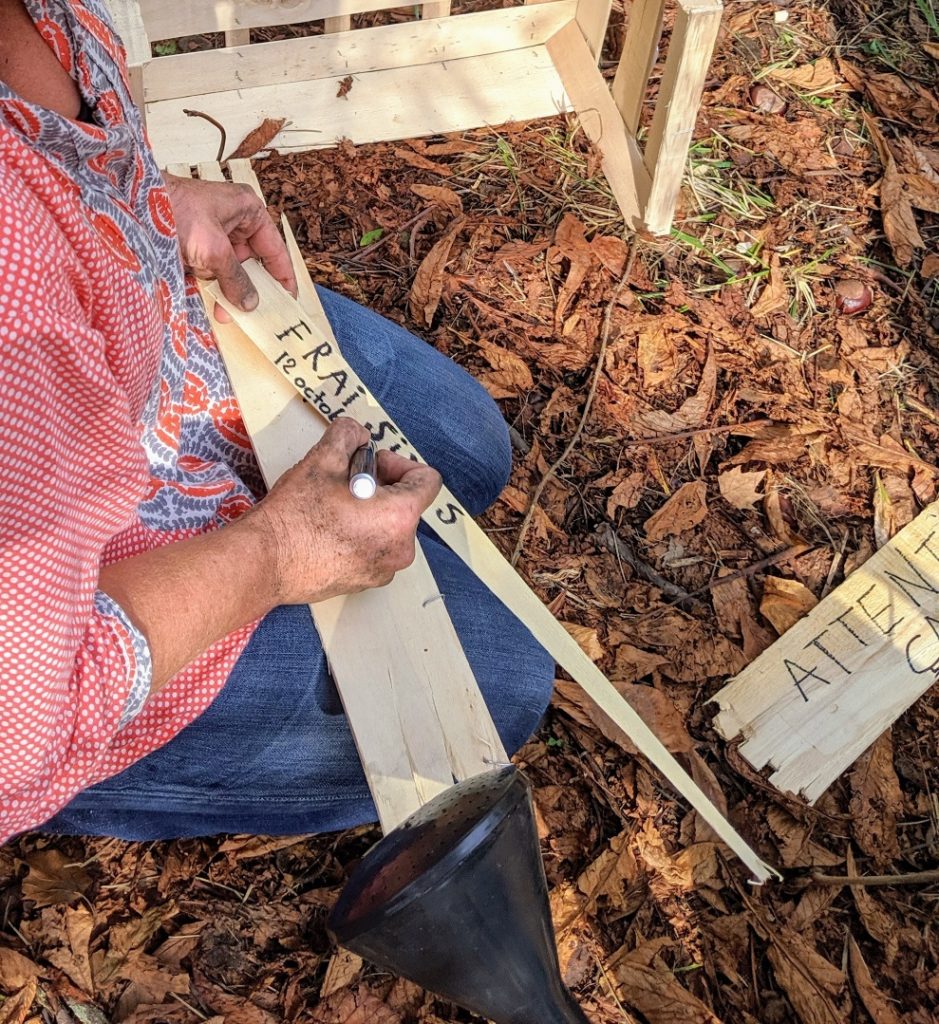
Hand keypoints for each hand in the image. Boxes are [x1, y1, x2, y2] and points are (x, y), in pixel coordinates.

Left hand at [162, 173, 296, 318]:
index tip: (288, 301)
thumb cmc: (177, 214)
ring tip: (226, 313)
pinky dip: (214, 289)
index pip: (275, 249)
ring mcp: (214, 236)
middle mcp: (234, 222)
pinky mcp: (195, 247)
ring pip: (232, 271)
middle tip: (255, 314)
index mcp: (248, 211)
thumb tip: (251, 304)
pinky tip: (215, 305)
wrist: (128, 207)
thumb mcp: (214, 250)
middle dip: (251, 289)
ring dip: (230, 292)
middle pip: (253, 263)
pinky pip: (212, 273)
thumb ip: (236, 279)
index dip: (283, 276)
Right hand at [248, 418, 441, 604]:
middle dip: (382, 486)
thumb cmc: (294, 516)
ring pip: (390, 528)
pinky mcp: (365, 582)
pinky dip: (361, 535)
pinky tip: (328, 528)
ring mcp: (383, 570)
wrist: (264, 563)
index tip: (373, 463)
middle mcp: (400, 548)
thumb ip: (348, 436)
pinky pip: (375, 550)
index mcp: (399, 517)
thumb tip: (358, 434)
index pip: (427, 481)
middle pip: (408, 504)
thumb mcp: (322, 460)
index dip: (401, 463)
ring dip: (371, 510)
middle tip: (347, 481)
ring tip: (334, 505)